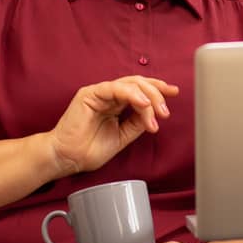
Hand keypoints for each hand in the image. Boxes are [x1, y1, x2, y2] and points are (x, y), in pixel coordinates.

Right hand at [45, 76, 179, 175]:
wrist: (67, 158)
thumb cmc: (89, 149)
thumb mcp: (123, 137)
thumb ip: (137, 124)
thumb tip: (155, 115)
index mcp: (117, 104)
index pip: (141, 90)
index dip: (158, 89)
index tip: (174, 92)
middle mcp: (110, 96)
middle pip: (139, 84)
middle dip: (157, 95)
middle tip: (165, 112)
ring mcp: (100, 93)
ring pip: (131, 84)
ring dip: (148, 97)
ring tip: (157, 113)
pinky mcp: (90, 94)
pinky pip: (115, 88)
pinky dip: (132, 94)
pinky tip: (143, 104)